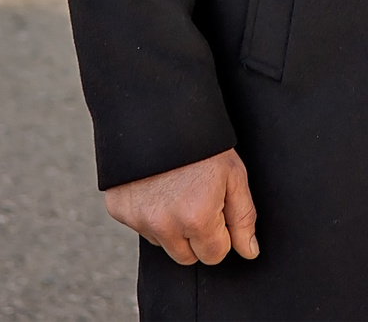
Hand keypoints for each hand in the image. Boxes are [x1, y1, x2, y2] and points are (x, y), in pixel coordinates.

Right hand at [102, 149, 260, 264]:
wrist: (158, 111)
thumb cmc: (203, 142)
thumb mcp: (233, 175)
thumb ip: (243, 218)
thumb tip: (249, 252)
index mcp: (196, 218)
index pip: (214, 255)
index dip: (220, 233)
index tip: (217, 208)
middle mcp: (164, 225)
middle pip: (186, 256)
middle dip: (196, 236)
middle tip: (197, 198)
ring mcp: (138, 219)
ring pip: (162, 243)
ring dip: (171, 226)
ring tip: (176, 188)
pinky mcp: (118, 210)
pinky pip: (140, 226)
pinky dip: (149, 212)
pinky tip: (155, 186)